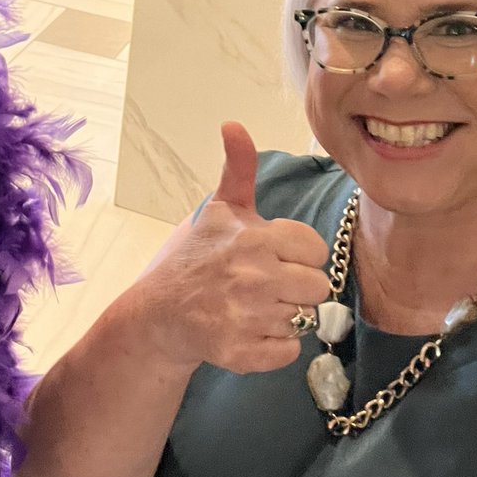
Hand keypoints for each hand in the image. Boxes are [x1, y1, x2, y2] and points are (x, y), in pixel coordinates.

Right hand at [142, 122, 330, 374]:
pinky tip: (251, 330)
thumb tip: (233, 123)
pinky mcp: (242, 353)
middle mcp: (254, 277)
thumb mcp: (220, 209)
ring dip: (284, 316)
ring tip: (256, 306)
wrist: (158, 313)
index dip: (299, 255)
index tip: (275, 256)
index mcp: (255, 238)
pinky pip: (289, 351)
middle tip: (268, 285)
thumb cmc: (197, 257)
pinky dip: (274, 346)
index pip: (315, 250)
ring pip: (304, 319)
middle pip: (318, 288)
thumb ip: (238, 168)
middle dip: (297, 287)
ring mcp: (248, 318)